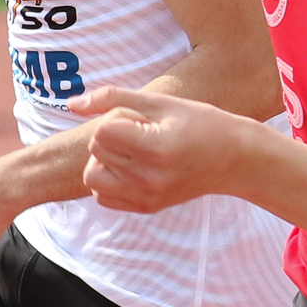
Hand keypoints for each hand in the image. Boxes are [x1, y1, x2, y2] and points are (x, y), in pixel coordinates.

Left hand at [67, 86, 257, 214]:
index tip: (144, 118)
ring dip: (105, 158)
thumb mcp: (161, 102)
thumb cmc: (201, 123)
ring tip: (136, 150)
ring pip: (92, 174)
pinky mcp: (145, 208)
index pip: (103, 131)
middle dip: (113, 135)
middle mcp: (149, 178)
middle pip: (96, 149)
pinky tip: (133, 167)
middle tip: (146, 132)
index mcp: (156, 149)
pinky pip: (102, 195)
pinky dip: (109, 179)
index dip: (118, 117)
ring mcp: (146, 197)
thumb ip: (112, 99)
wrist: (235, 160)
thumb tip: (72, 103)